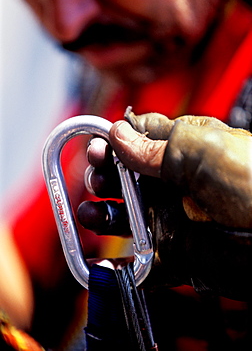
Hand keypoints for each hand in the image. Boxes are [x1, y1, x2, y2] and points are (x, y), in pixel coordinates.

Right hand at [78, 110, 251, 298]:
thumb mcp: (199, 149)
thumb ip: (154, 145)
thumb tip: (118, 134)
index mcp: (182, 151)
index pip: (138, 140)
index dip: (114, 142)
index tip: (97, 148)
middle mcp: (174, 184)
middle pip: (125, 179)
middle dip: (104, 176)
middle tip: (96, 178)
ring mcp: (173, 218)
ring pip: (127, 218)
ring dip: (103, 215)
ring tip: (90, 214)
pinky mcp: (176, 253)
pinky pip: (142, 263)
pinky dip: (121, 267)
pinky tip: (103, 261)